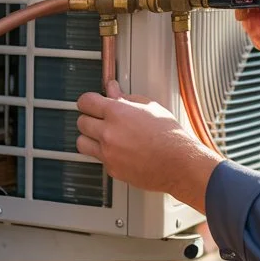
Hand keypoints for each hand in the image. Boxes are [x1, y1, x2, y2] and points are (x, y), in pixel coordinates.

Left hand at [76, 80, 222, 209]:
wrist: (179, 163)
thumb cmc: (170, 136)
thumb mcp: (150, 108)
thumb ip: (127, 99)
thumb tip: (114, 91)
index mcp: (117, 113)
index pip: (85, 102)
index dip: (88, 101)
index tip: (91, 102)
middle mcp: (108, 133)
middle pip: (81, 122)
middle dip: (89, 118)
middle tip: (100, 119)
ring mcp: (108, 153)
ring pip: (82, 143)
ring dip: (89, 138)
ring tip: (103, 136)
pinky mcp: (112, 169)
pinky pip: (98, 159)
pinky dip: (105, 154)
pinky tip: (118, 150)